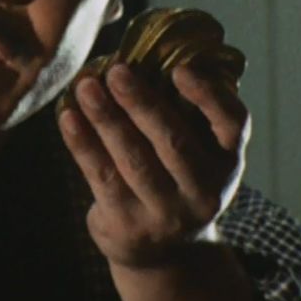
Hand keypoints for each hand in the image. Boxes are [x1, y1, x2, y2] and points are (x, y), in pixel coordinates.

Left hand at [58, 63, 250, 267]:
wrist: (161, 249)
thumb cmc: (174, 175)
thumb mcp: (195, 149)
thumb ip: (184, 108)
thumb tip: (152, 51)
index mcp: (227, 159)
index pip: (232, 123)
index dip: (208, 95)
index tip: (179, 69)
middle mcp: (204, 190)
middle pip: (173, 142)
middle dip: (141, 103)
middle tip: (116, 70)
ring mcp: (166, 213)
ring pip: (133, 159)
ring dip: (106, 118)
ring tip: (85, 86)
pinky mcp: (128, 225)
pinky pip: (102, 176)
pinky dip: (82, 143)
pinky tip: (68, 116)